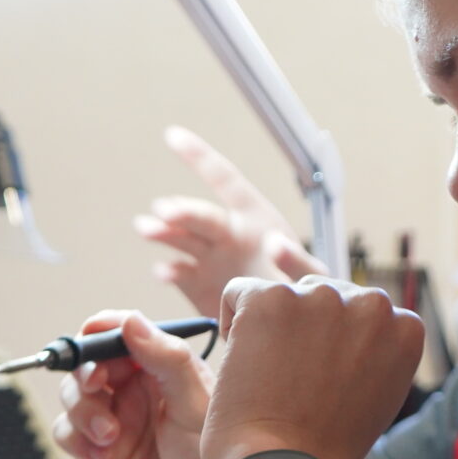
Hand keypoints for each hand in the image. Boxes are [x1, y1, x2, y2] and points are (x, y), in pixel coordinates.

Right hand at [49, 310, 216, 458]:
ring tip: (110, 434)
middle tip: (97, 385)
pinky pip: (67, 433)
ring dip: (82, 408)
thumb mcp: (198, 409)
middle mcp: (139, 394)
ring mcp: (117, 424)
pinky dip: (76, 438)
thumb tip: (131, 321)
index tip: (93, 333)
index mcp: (168, 372)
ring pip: (74, 395)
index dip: (105, 329)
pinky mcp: (98, 457)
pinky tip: (103, 456)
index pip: (126, 334)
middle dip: (87, 370)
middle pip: (91, 361)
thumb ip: (168, 361)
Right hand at [134, 127, 325, 309]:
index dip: (199, 157)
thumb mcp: (310, 273)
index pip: (224, 179)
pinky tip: (163, 271)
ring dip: (163, 232)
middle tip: (165, 210)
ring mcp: (208, 258)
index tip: (173, 136)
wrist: (288, 322)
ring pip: (181, 238)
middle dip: (182, 211)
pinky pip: (179, 274)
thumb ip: (296, 260)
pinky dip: (169, 272)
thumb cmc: (302, 286)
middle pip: (200, 216)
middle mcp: (226, 232)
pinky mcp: (197, 285)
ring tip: (147, 228)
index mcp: (253, 218)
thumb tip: (275, 243)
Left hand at [200, 277, 425, 458]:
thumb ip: (373, 352)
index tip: (322, 382)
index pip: (361, 314)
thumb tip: (348, 330)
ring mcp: (322, 297)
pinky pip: (239, 294)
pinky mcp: (272, 299)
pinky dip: (234, 325)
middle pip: (323, 297)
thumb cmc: (324, 448)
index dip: (334, 347)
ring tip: (269, 379)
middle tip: (292, 383)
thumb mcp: (377, 395)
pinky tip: (243, 366)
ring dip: (272, 328)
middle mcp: (373, 304)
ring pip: (284, 296)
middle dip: (304, 332)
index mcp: (405, 328)